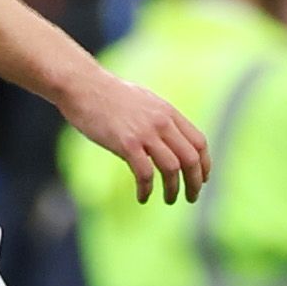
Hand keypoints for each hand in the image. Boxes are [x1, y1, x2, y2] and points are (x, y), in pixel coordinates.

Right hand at [63, 68, 211, 203]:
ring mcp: (145, 132)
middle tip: (192, 197)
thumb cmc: (108, 95)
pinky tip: (143, 197)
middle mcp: (162, 122)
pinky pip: (145, 173)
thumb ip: (159, 117)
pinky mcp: (126, 143)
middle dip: (194, 182)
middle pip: (191, 158)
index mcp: (168, 112)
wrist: (82, 85)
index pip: (199, 142)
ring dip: (173, 189)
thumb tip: (168, 135)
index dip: (204, 164)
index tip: (202, 179)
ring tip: (170, 200)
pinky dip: (147, 189)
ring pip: (172, 168)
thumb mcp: (144, 101)